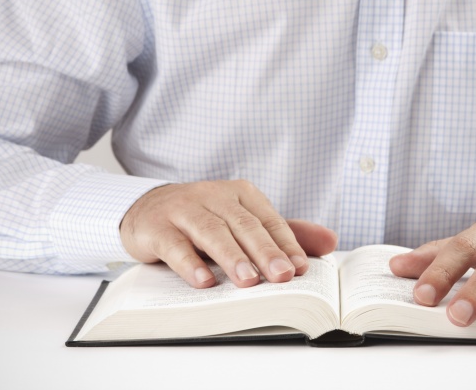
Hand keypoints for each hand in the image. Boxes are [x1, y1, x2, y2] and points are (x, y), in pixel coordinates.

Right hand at [120, 180, 337, 288]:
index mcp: (240, 193)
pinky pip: (175, 245)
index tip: (300, 268)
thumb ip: (285, 233)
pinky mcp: (157, 226)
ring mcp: (184, 209)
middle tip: (282, 276)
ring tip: (248, 280)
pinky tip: (204, 281)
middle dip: (265, 251)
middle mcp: (214, 196)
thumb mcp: (243, 222)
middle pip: (244, 225)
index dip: (286, 244)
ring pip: (212, 232)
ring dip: (232, 257)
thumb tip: (331, 241)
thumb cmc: (204, 219)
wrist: (145, 208)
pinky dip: (190, 263)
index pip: (268, 220)